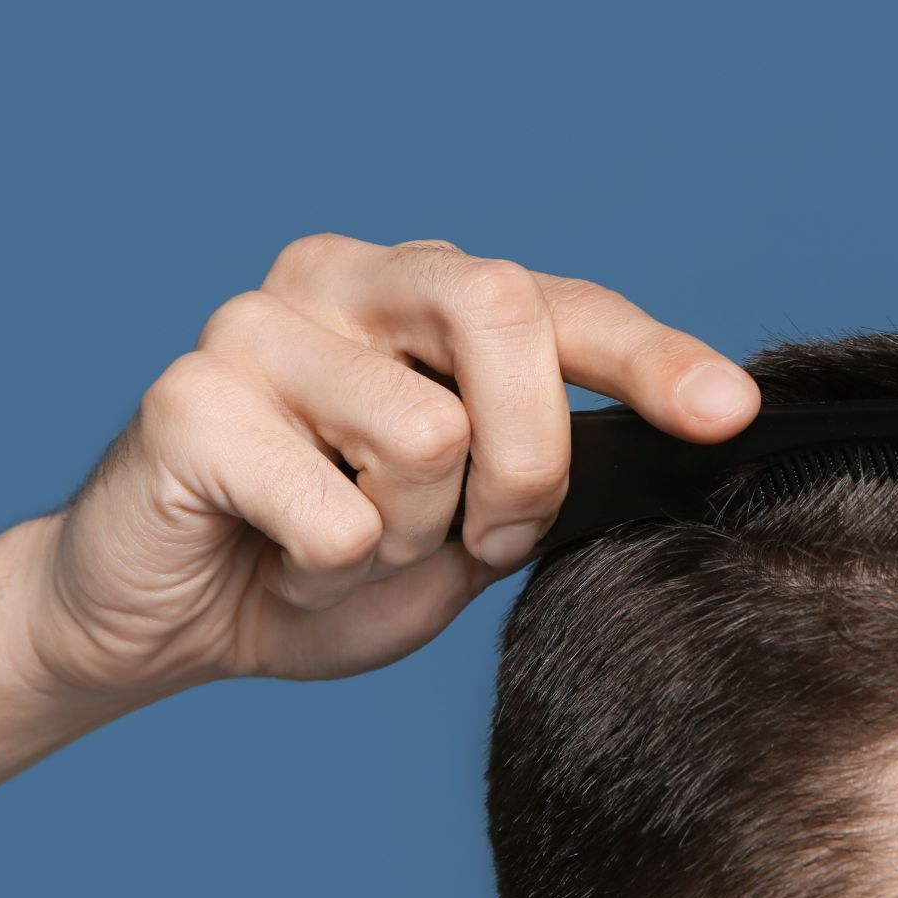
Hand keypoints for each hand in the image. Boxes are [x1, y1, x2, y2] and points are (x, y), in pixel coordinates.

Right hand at [26, 234, 760, 695]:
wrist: (168, 618)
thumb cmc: (328, 561)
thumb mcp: (466, 521)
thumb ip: (540, 470)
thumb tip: (679, 438)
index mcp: (418, 292)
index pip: (561, 304)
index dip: (652, 357)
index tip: (729, 412)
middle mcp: (342, 278)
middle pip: (502, 312)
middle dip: (530, 459)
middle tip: (485, 535)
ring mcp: (256, 325)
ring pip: (427, 433)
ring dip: (410, 536)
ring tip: (344, 542)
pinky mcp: (185, 396)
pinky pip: (336, 513)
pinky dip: (327, 572)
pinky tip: (275, 554)